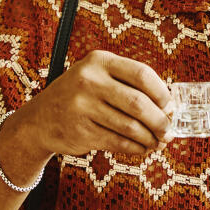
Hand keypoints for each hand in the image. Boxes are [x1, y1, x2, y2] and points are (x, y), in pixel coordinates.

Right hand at [10, 50, 173, 157]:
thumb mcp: (99, 77)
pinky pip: (118, 142)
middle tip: (168, 131)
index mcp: (100, 61)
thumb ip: (130, 86)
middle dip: (160, 121)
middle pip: (139, 103)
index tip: (169, 106)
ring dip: (150, 138)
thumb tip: (171, 108)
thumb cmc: (81, 97)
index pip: (142, 74)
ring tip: (157, 142)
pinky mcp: (80, 131)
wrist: (39, 120)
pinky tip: (141, 148)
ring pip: (130, 126)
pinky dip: (135, 147)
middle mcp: (89, 81)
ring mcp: (82, 106)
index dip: (162, 93)